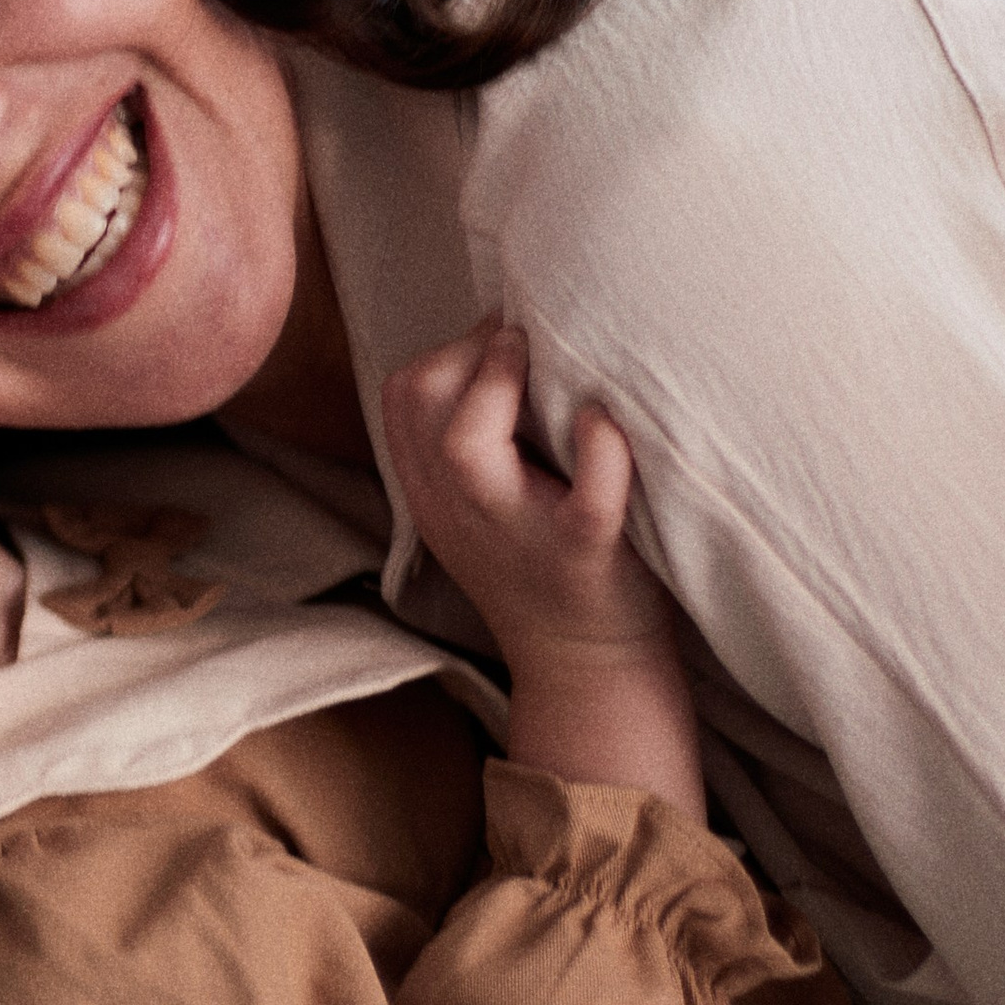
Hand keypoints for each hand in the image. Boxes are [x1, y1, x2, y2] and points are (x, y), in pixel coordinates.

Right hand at [379, 320, 673, 677]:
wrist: (585, 668)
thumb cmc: (549, 567)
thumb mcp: (478, 507)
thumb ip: (471, 440)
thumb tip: (507, 337)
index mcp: (431, 496)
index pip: (398, 397)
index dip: (444, 348)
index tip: (496, 336)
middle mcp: (459, 511)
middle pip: (418, 405)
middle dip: (468, 349)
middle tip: (524, 339)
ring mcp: (519, 534)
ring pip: (466, 448)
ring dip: (505, 383)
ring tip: (548, 359)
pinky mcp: (586, 556)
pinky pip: (589, 500)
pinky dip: (602, 449)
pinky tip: (605, 422)